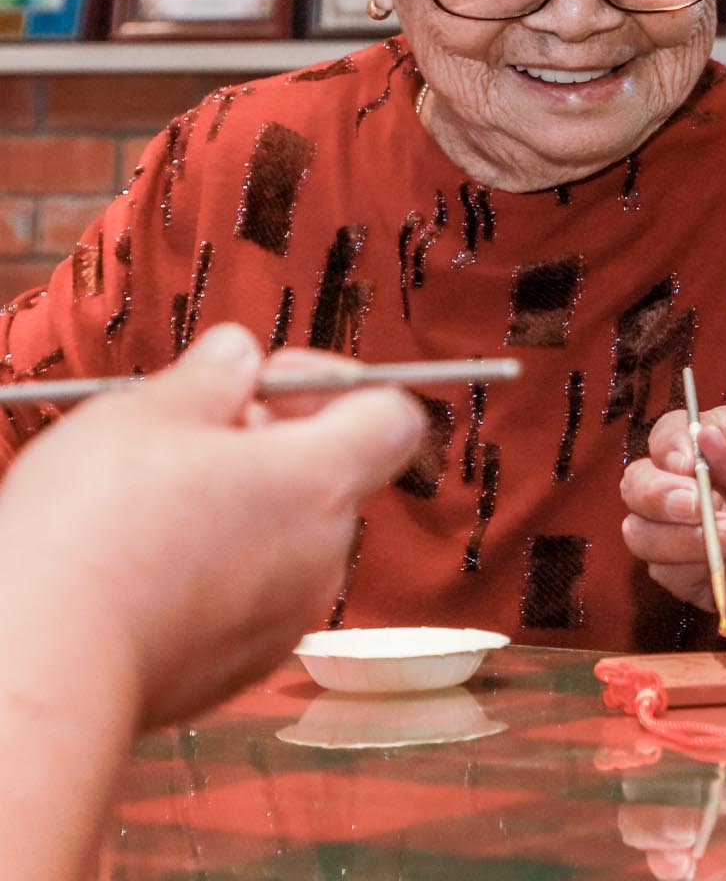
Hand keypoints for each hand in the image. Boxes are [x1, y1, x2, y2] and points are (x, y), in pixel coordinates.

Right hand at [0, 324, 425, 729]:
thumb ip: (209, 377)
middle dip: (265, 449)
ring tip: (146, 512)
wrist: (42, 663)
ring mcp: (289, 615)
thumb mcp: (141, 413)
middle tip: (180, 446)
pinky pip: (248, 596)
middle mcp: (325, 551)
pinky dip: (212, 575)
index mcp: (319, 479)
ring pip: (284, 538)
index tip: (262, 387)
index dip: (333, 385)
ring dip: (234, 513)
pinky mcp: (244, 663)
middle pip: (328, 476)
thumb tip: (239, 355)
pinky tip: (142, 571)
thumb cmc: (90, 533)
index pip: (391, 414)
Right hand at [620, 404, 725, 636]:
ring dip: (679, 534)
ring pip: (638, 530)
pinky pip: (661, 571)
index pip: (666, 436)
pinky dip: (690, 563)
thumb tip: (704, 437)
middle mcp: (691, 487)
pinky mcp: (693, 577)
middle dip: (659, 493)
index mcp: (714, 446)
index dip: (669, 445)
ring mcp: (688, 534)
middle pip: (635, 483)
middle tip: (703, 502)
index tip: (690, 461)